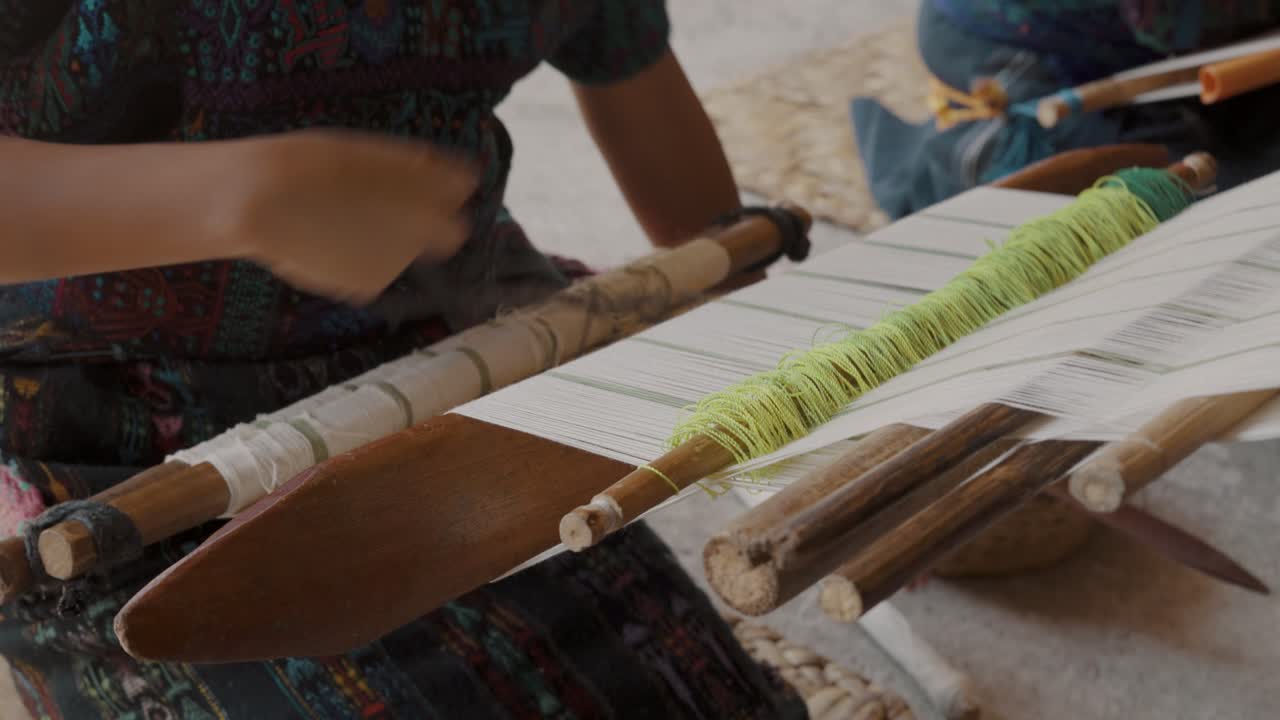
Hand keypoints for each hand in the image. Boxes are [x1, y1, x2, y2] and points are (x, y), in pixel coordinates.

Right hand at [214, 130, 479, 304]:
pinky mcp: (370, 286)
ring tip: (337, 219)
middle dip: (431, 226)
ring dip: (385, 241)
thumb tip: (458, 181)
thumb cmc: (310, 164)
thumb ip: (416, 172)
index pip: (462, 189)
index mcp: (432, 189)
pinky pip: (372, 271)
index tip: (427, 184)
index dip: (444, 189)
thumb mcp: (370, 155)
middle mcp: (426, 230)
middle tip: (388, 209)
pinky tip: (325, 241)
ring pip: (403, 252)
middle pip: (448, 233)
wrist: (264, 200)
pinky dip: (357, 260)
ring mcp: (399, 262)